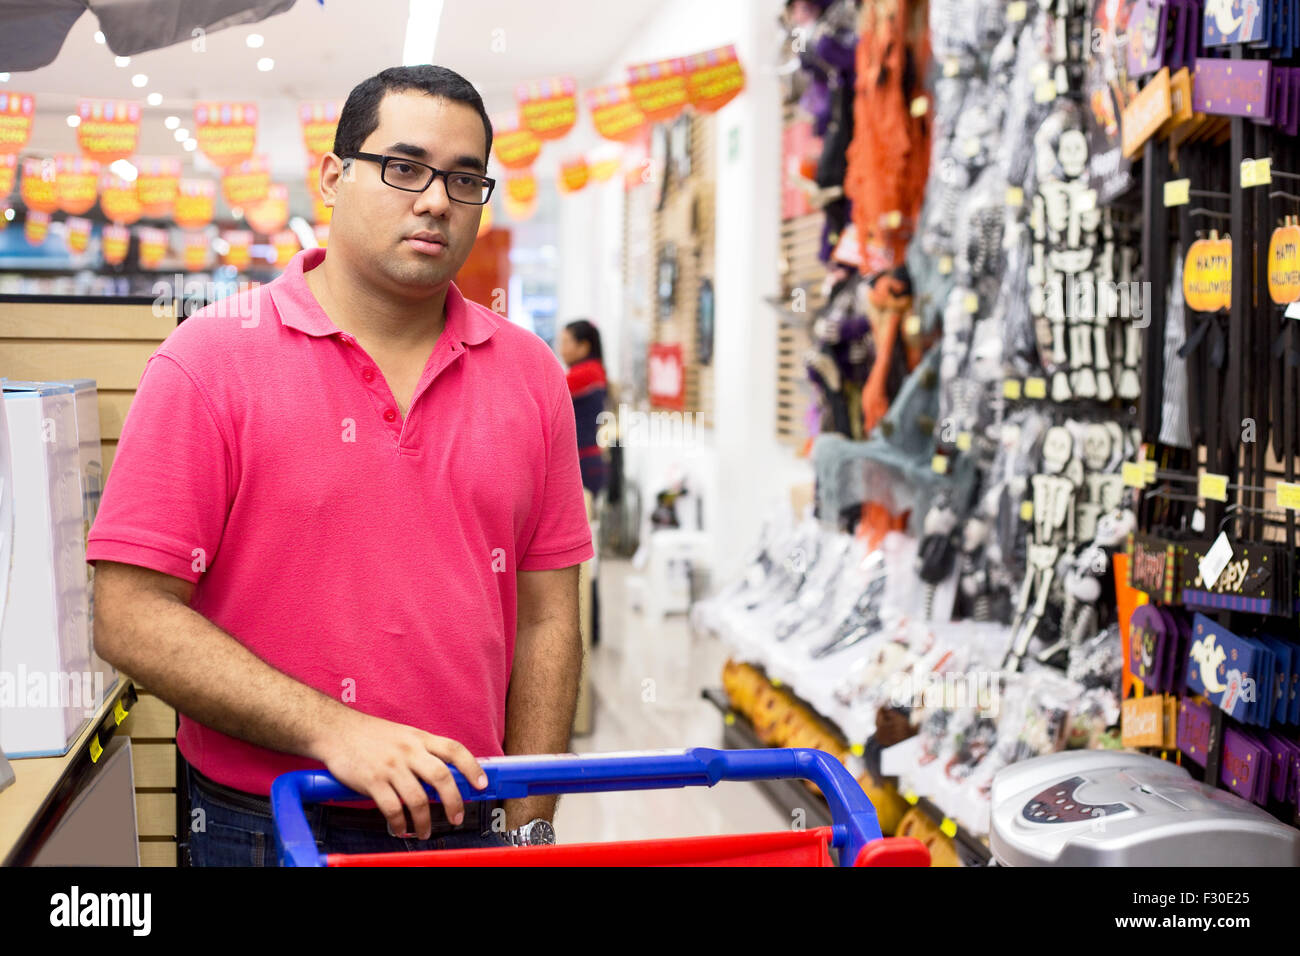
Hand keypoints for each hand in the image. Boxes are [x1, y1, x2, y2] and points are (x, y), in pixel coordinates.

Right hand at [315, 709, 487, 839]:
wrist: (335, 730)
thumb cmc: (369, 734)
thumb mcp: (403, 735)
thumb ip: (421, 752)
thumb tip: (442, 777)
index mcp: (419, 738)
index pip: (454, 750)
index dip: (472, 767)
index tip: (481, 785)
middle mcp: (409, 751)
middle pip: (442, 778)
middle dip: (454, 802)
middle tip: (456, 818)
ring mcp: (391, 766)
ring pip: (418, 799)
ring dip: (424, 821)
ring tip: (424, 832)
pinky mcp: (372, 781)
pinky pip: (393, 808)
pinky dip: (400, 823)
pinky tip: (401, 829)